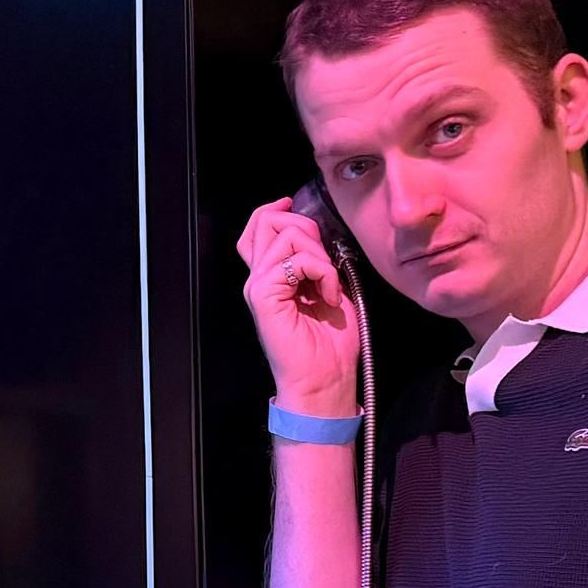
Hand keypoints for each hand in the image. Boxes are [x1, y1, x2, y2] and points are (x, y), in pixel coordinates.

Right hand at [238, 198, 360, 412]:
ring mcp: (258, 286)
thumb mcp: (326, 289)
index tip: (293, 206)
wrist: (325, 381)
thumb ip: (315, 260)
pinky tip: (329, 294)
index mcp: (270, 277)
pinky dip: (321, 271)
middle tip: (325, 262)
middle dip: (305, 227)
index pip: (258, 227)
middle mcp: (258, 278)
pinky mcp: (265, 296)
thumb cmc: (329, 345)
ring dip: (319, 254)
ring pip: (286, 234)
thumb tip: (316, 233)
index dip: (274, 210)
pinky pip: (296, 259)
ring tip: (328, 283)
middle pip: (266, 221)